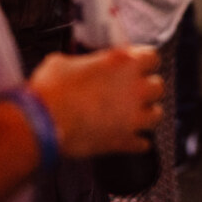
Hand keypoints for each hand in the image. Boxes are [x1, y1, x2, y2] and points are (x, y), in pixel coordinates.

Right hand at [28, 47, 162, 157]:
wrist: (43, 122)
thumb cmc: (51, 89)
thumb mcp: (62, 62)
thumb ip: (80, 62)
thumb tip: (76, 66)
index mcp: (122, 63)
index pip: (152, 57)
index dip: (144, 61)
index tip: (136, 65)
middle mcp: (134, 88)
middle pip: (158, 86)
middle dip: (147, 88)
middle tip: (133, 90)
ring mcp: (132, 117)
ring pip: (157, 115)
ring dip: (147, 114)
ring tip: (133, 114)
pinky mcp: (124, 141)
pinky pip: (143, 143)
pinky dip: (137, 141)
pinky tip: (128, 138)